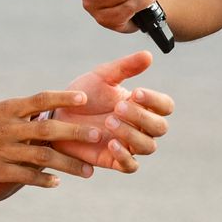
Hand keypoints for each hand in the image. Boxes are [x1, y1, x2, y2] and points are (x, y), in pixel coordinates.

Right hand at [0, 91, 99, 187]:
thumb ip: (17, 112)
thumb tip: (43, 110)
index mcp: (7, 109)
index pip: (41, 100)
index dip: (64, 99)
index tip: (85, 100)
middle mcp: (8, 128)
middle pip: (48, 130)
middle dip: (75, 134)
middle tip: (98, 136)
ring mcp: (4, 150)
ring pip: (43, 157)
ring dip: (68, 164)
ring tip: (87, 171)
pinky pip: (26, 176)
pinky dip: (44, 180)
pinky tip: (57, 182)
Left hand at [51, 51, 173, 172]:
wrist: (56, 116)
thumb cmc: (84, 95)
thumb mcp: (102, 77)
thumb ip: (125, 67)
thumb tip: (148, 55)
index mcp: (142, 105)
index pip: (165, 106)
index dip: (155, 100)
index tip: (136, 93)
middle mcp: (141, 126)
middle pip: (160, 127)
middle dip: (141, 117)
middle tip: (117, 108)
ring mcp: (129, 145)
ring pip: (148, 146)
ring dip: (132, 134)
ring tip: (109, 122)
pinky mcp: (115, 160)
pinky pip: (131, 166)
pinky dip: (125, 156)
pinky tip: (111, 143)